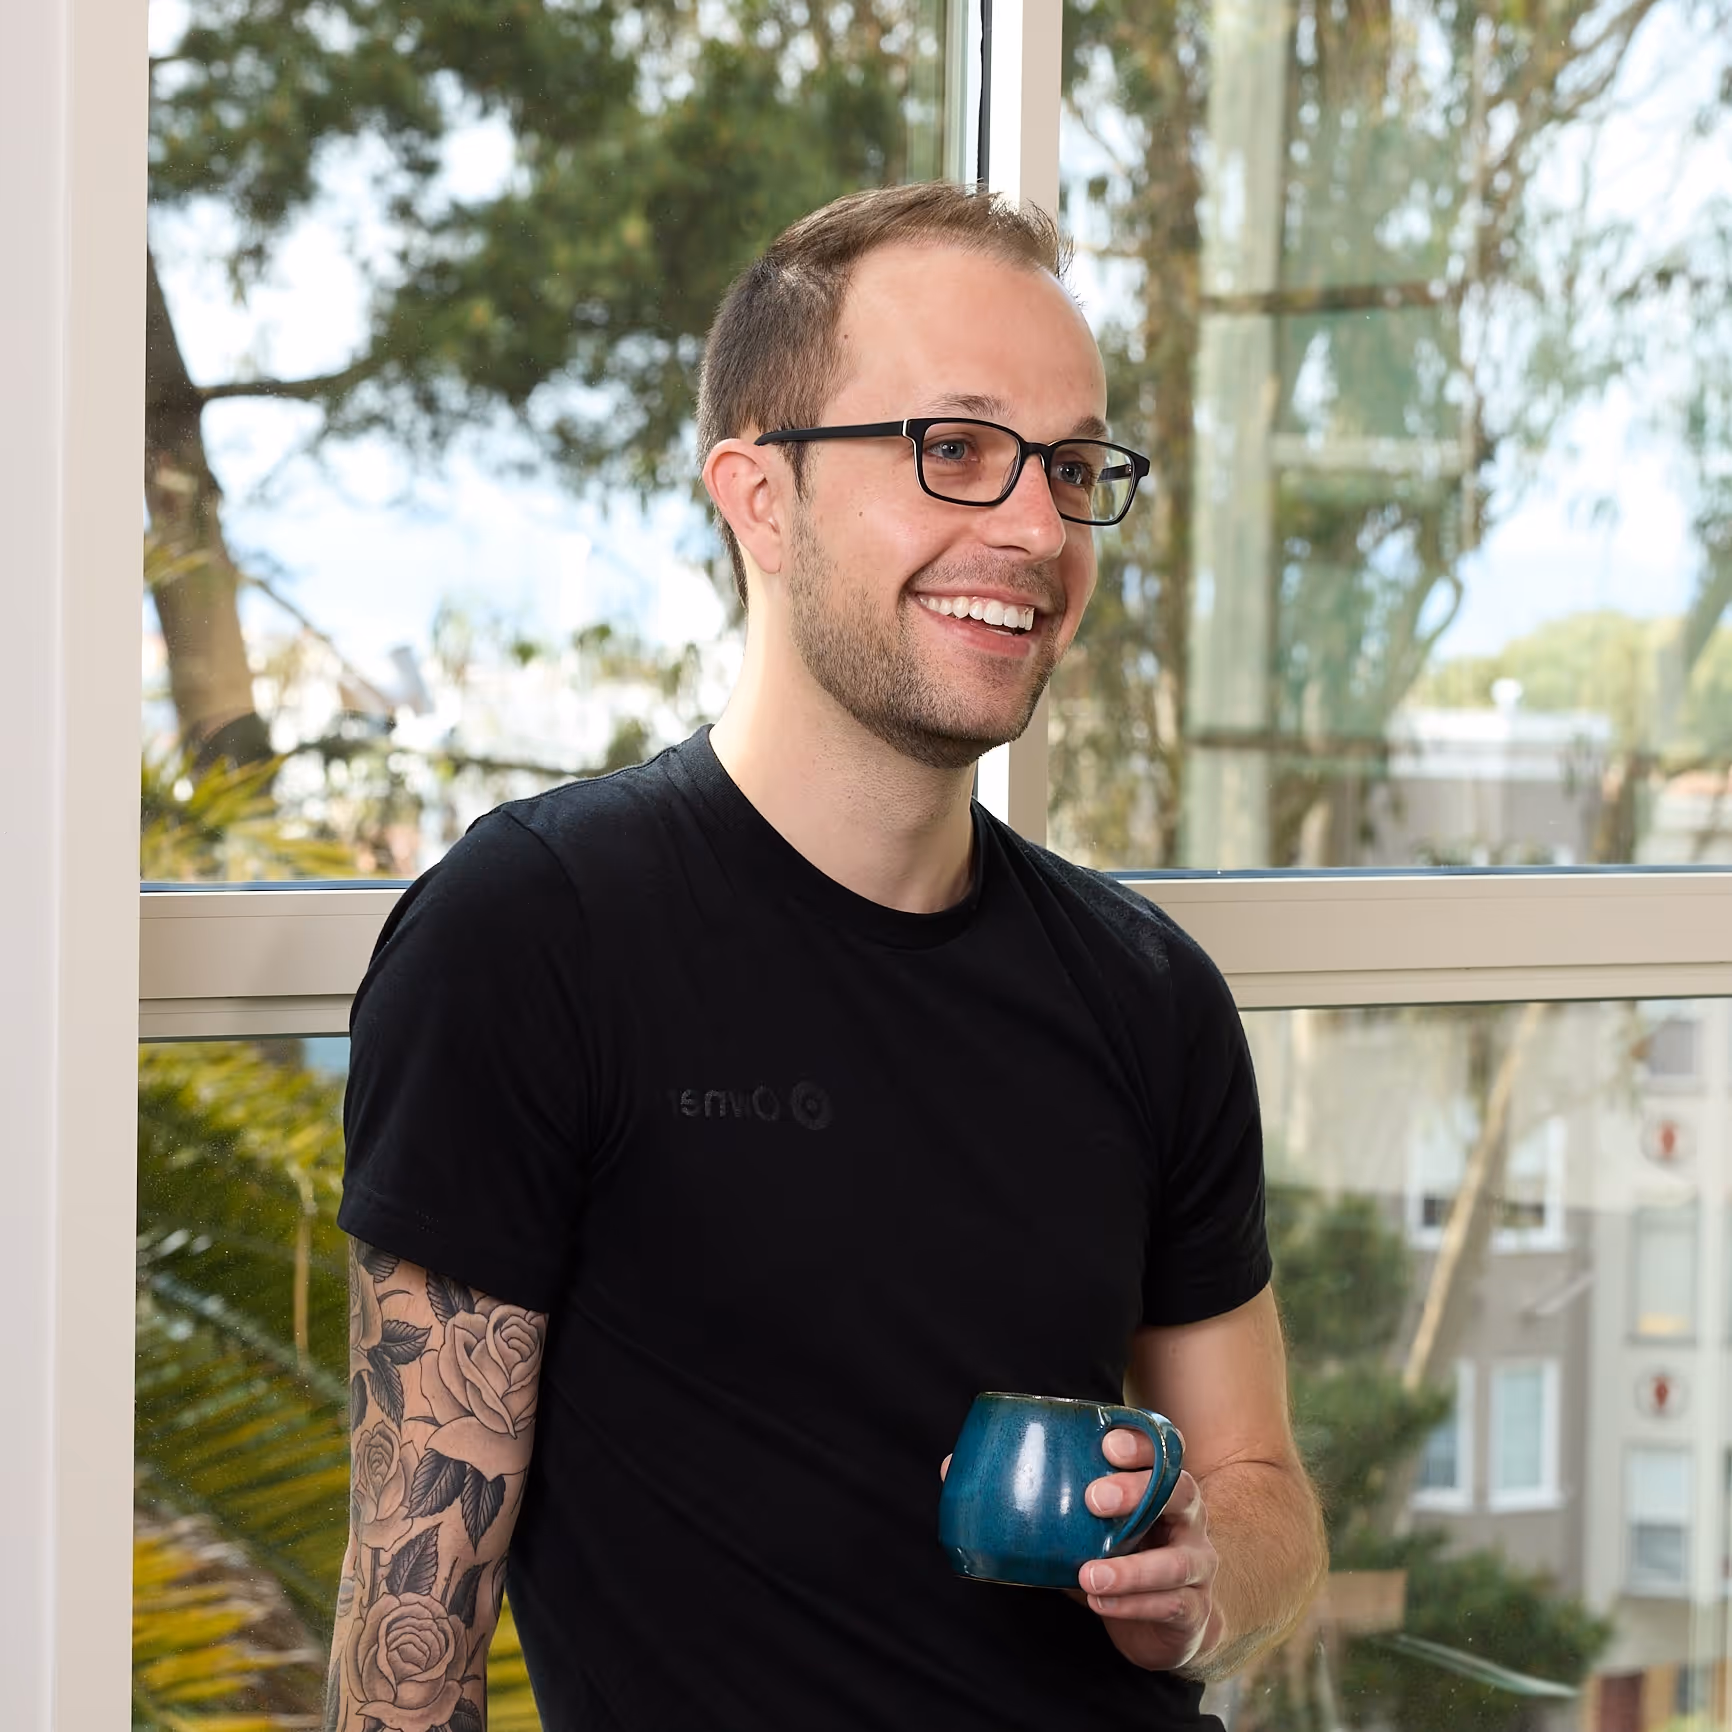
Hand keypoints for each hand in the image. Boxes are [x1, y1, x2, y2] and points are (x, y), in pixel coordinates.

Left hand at [1078, 1433, 1222, 1672]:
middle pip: (1180, 1493)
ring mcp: (1198, 1565)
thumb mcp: (1104, 1528)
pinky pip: (1169, 1605)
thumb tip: (1013, 1497)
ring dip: (1129, 1570)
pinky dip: (1132, 1604)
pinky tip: (1099, 1602)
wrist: (1167, 1625)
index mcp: (1167, 1490)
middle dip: (1137, 1491)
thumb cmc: (1128, 1560)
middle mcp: (1190, 1521)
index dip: (1142, 1445)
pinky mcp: (1195, 1609)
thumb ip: (1074, 1512)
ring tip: (1089, 1575)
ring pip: (1174, 1562)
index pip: (1166, 1454)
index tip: (1107, 1444)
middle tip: (1092, 1499)